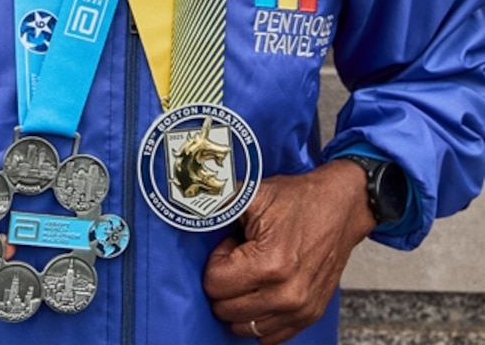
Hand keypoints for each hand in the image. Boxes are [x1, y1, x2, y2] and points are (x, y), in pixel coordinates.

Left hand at [204, 160, 374, 341]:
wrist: (340, 211)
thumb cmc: (296, 201)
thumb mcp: (252, 195)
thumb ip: (217, 206)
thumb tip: (186, 209)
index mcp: (271, 264)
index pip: (216, 285)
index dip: (216, 262)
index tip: (230, 245)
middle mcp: (288, 295)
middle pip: (228, 310)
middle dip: (224, 284)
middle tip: (239, 258)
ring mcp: (301, 310)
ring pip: (246, 328)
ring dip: (238, 304)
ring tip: (251, 274)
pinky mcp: (310, 316)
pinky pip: (271, 337)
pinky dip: (256, 320)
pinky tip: (259, 294)